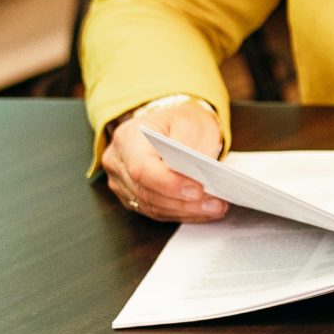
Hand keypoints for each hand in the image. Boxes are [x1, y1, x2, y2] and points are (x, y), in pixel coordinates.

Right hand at [99, 99, 228, 222]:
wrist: (168, 126)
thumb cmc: (179, 121)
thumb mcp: (191, 120)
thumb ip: (192, 145)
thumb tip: (200, 174)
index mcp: (128, 138)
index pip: (142, 168)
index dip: (169, 183)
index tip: (198, 189)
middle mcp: (118, 163)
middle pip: (147, 191)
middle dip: (184, 201)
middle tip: (216, 203)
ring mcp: (121, 183)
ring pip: (151, 206)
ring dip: (186, 210)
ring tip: (215, 208)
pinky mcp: (132, 197)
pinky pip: (155, 211)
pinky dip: (181, 213)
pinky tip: (203, 211)